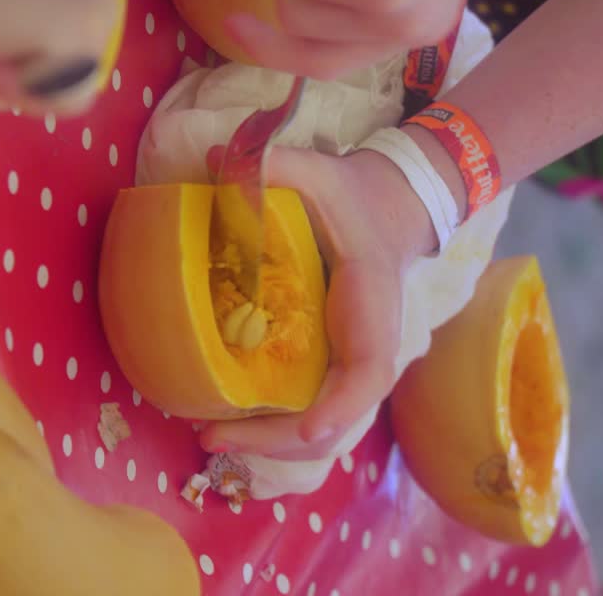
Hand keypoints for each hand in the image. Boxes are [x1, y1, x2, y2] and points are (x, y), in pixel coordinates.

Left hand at [199, 147, 434, 459]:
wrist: (392, 211)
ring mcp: (352, 365)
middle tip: (211, 439)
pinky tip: (229, 424)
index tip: (308, 428)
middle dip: (277, 441)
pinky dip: (275, 429)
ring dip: (270, 444)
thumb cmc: (355, 199)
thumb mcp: (322, 173)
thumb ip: (278, 165)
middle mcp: (368, 350)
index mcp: (371, 308)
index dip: (341, 405)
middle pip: (335, 421)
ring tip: (210, 440)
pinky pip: (311, 413)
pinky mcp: (335, 367)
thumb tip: (214, 158)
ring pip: (322, 429)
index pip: (368, 370)